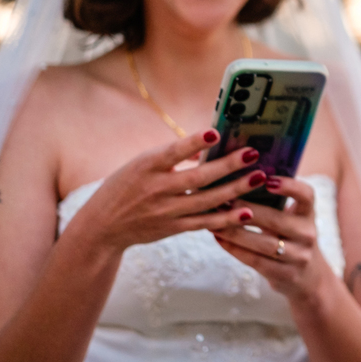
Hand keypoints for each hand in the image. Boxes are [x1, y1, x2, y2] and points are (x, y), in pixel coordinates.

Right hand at [69, 129, 268, 252]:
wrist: (102, 227)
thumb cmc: (126, 186)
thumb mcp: (141, 164)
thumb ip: (173, 156)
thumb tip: (208, 144)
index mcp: (146, 166)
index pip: (172, 152)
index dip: (193, 143)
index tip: (215, 133)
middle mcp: (156, 189)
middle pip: (197, 178)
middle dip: (228, 166)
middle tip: (253, 154)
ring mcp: (166, 211)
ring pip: (206, 201)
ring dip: (235, 190)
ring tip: (259, 178)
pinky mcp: (173, 228)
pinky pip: (204, 223)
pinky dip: (226, 219)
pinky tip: (246, 212)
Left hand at [212, 176, 332, 303]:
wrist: (307, 278)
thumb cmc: (290, 238)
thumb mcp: (292, 219)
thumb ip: (274, 203)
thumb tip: (237, 179)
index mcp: (308, 214)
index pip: (306, 195)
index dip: (289, 186)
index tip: (267, 180)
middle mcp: (307, 234)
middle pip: (276, 220)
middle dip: (246, 210)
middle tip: (222, 201)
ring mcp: (298, 256)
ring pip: (263, 244)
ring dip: (235, 232)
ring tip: (213, 221)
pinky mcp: (285, 275)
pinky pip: (255, 261)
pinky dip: (234, 249)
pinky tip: (219, 239)